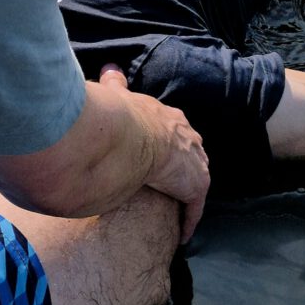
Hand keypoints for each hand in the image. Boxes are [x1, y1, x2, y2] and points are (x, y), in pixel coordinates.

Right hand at [101, 66, 208, 237]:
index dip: (171, 145)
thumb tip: (109, 68)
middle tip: (174, 185)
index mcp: (171, 120)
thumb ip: (116, 84)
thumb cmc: (121, 116)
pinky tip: (183, 237)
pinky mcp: (194, 187)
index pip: (177, 134)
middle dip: (186, 169)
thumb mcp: (119, 96)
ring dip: (187, 195)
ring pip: (195, 182)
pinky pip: (194, 210)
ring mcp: (195, 164)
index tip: (163, 155)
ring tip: (177, 211)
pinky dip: (189, 222)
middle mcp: (189, 140)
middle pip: (193, 157)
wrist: (131, 134)